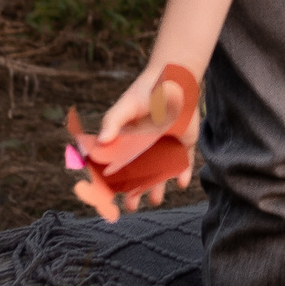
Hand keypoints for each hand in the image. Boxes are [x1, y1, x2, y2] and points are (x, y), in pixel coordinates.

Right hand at [93, 60, 197, 207]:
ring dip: (157, 189)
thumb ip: (112, 122)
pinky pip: (184, 163)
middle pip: (137, 177)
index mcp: (128, 142)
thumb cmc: (146, 92)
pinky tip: (181, 184)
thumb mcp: (126, 107)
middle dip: (133, 193)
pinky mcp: (183, 144)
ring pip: (160, 175)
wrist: (174, 79)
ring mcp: (165, 147)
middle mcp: (146, 148)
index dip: (111, 183)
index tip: (108, 197)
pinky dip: (183, 174)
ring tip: (155, 200)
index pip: (116, 167)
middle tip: (131, 206)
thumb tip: (100, 142)